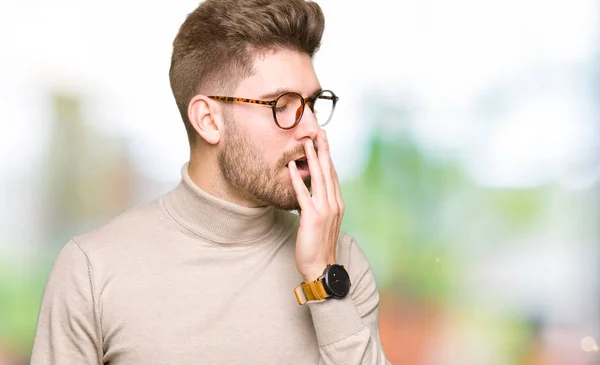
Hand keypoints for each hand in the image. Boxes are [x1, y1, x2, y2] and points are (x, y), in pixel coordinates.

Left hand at [288, 130, 343, 281]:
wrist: (320, 266)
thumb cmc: (318, 245)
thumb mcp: (322, 222)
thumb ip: (320, 205)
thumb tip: (312, 192)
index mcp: (337, 204)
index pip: (333, 175)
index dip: (328, 156)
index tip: (324, 141)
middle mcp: (334, 204)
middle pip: (328, 171)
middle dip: (324, 150)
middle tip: (320, 131)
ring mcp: (325, 210)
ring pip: (319, 178)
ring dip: (312, 158)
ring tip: (306, 142)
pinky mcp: (312, 217)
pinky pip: (304, 194)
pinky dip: (298, 179)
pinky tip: (292, 167)